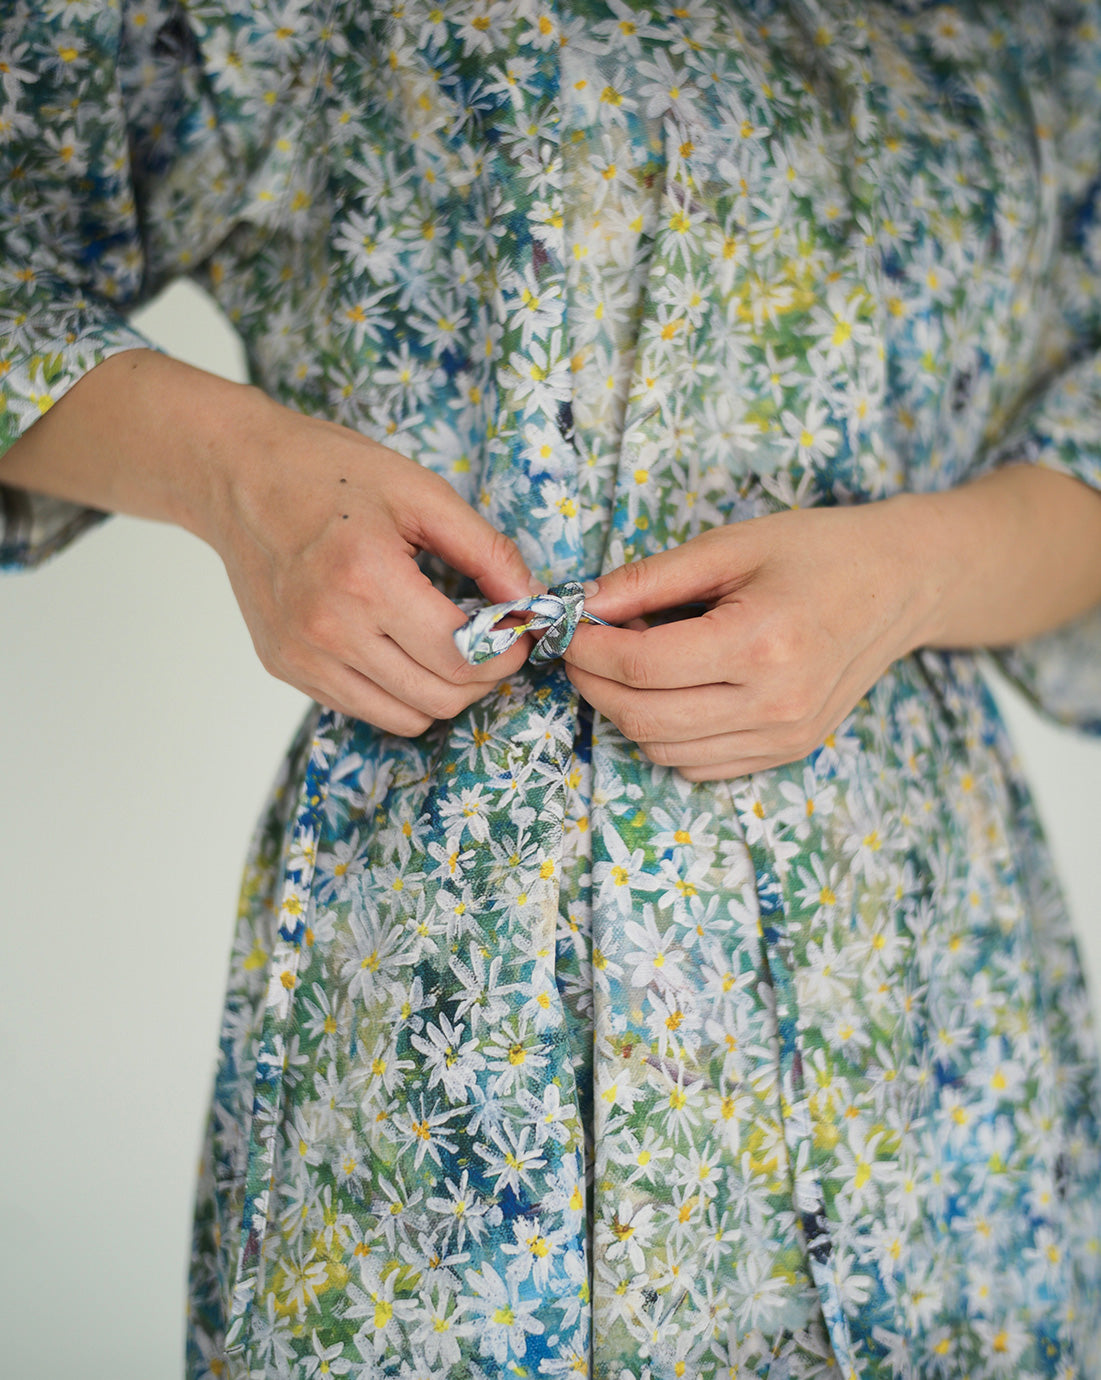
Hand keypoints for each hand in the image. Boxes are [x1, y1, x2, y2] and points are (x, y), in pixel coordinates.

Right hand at [205, 394, 535, 735]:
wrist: (239, 475)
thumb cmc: (332, 472)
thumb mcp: (422, 493)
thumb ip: (487, 551)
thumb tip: (531, 601)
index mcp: (368, 579)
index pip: (462, 657)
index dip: (507, 653)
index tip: (519, 631)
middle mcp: (329, 630)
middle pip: (440, 698)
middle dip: (484, 677)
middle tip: (493, 642)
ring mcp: (302, 656)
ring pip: (406, 717)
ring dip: (443, 692)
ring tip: (448, 646)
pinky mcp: (285, 667)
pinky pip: (364, 707)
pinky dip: (398, 690)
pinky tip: (400, 645)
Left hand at [563, 502, 932, 779]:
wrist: (901, 584)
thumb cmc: (817, 552)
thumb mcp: (731, 545)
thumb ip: (650, 579)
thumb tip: (583, 606)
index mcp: (761, 643)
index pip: (641, 666)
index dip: (588, 649)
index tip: (568, 627)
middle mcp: (775, 703)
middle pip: (644, 718)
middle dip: (594, 685)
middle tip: (583, 649)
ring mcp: (784, 737)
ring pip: (664, 749)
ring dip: (626, 712)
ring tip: (629, 664)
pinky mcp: (787, 752)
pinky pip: (697, 765)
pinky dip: (664, 735)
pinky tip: (669, 690)